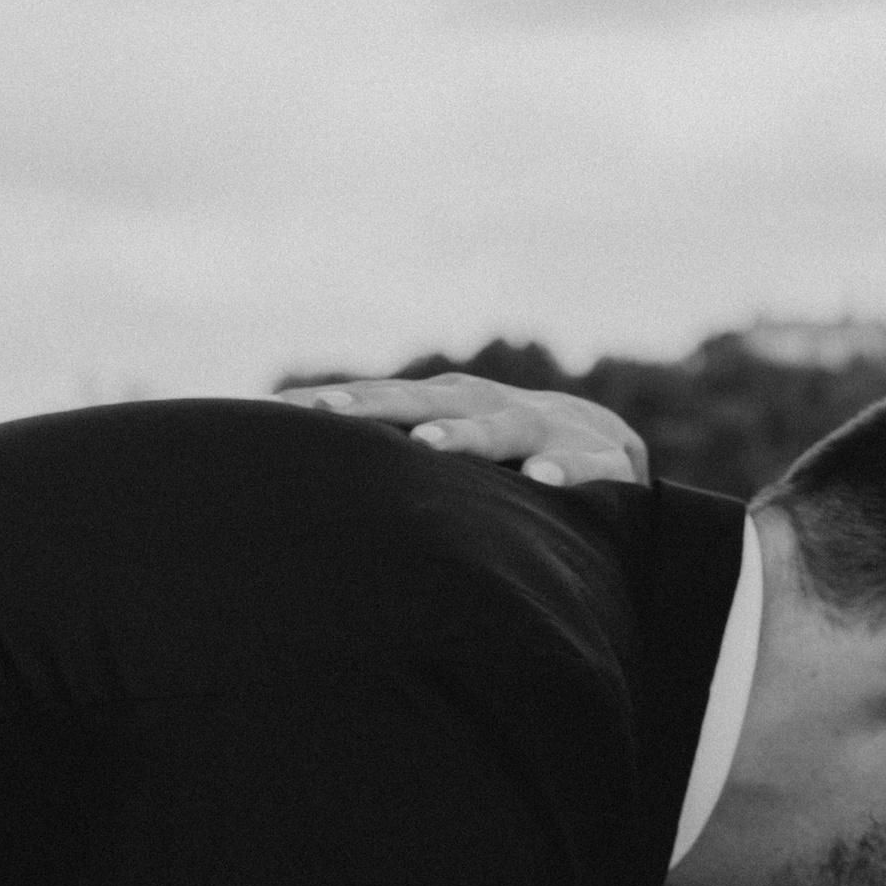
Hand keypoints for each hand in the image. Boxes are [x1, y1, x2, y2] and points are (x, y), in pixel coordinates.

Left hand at [275, 368, 648, 487]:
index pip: (381, 402)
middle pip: (424, 404)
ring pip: (500, 431)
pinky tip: (541, 483)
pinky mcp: (601, 462)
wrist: (606, 444)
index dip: (334, 407)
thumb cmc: (503, 456)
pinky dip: (563, 474)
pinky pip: (583, 469)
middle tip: (328, 414)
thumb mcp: (450, 446)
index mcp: (447, 404)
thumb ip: (391, 459)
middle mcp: (488, 407)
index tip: (279, 413)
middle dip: (376, 409)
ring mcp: (544, 431)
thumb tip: (301, 479)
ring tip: (429, 448)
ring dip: (463, 437)